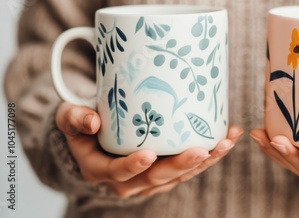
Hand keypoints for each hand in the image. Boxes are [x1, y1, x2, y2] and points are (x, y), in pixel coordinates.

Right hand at [56, 102, 242, 197]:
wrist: (94, 142)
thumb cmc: (82, 128)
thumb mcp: (69, 119)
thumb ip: (75, 118)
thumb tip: (92, 120)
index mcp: (101, 170)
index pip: (117, 172)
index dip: (132, 166)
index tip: (148, 154)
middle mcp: (128, 182)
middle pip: (158, 177)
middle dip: (182, 164)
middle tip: (203, 149)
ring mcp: (150, 180)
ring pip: (180, 175)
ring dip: (206, 160)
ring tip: (226, 141)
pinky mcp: (167, 173)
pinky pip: (190, 168)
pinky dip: (210, 155)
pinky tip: (227, 138)